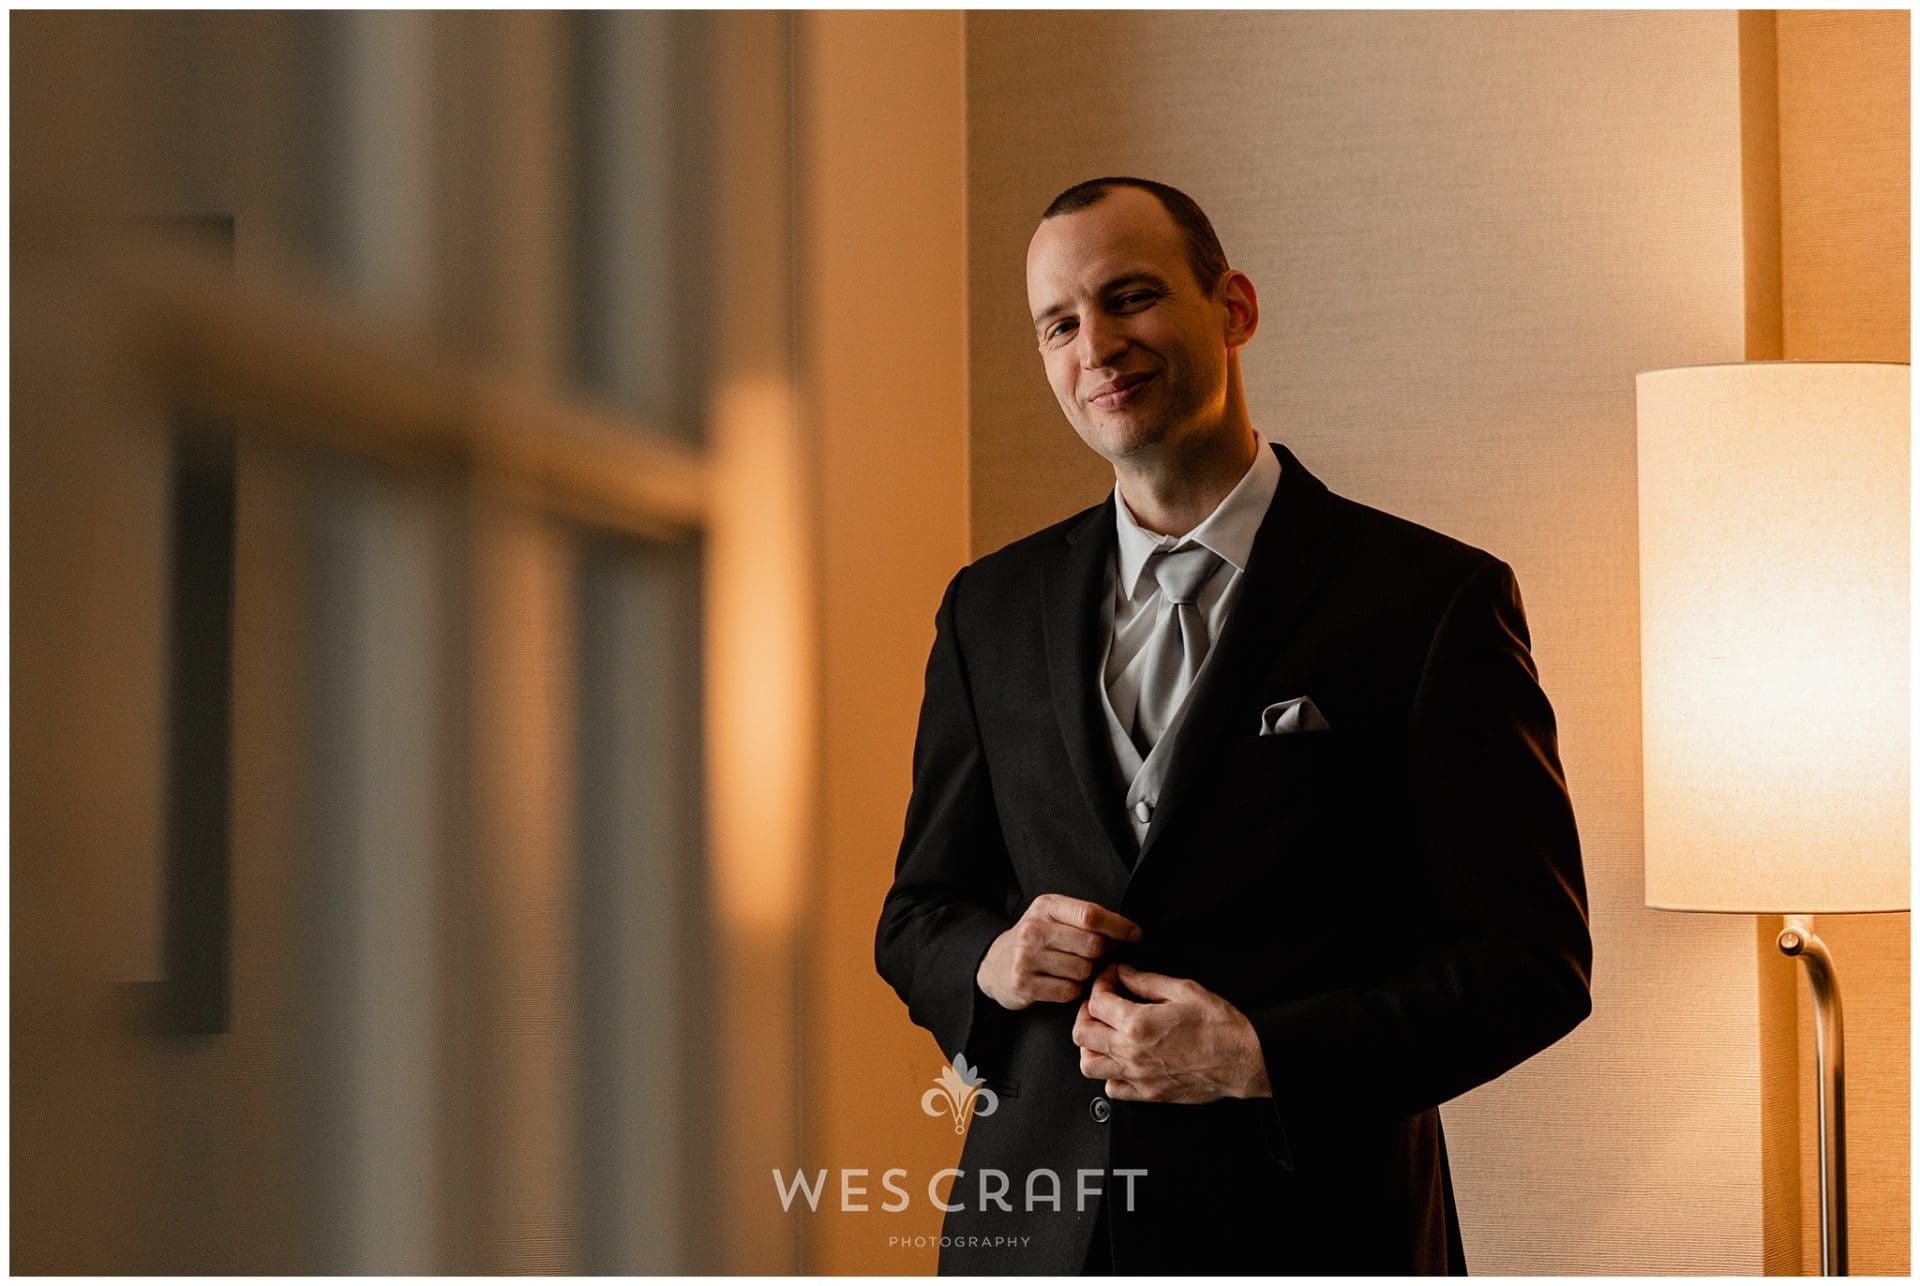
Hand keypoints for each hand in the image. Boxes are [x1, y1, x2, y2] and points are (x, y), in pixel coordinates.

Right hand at [976, 894, 1142, 1010]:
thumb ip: (1088, 920)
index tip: (1135, 934)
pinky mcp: (1023, 984)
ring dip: (1085, 974)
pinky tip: (1061, 983)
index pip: (1091, 915)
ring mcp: (1026, 957)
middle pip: (1091, 945)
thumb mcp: (1055, 917)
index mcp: (1046, 906)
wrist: (995, 964)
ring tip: (1073, 970)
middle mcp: (1033, 929)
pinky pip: (1068, 991)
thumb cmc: (1037, 939)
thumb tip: (1131, 932)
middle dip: (1100, 954)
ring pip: (1082, 970)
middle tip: (1093, 957)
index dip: (1118, 926)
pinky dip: (1072, 990)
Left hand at [1072, 963, 1271, 1103]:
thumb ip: (1147, 981)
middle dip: (1086, 1012)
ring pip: (1089, 1065)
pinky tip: (1121, 1059)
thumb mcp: (1184, 990)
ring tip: (1105, 1032)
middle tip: (1101, 1003)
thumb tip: (1124, 973)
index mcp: (1138, 1023)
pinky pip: (1111, 1089)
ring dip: (1091, 1045)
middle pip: (1081, 1034)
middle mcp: (1132, 1052)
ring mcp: (1138, 1076)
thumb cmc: (1220, 1026)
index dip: (1101, 982)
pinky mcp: (1149, 1093)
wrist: (1243, 1059)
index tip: (1112, 978)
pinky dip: (1109, 1074)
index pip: (1096, 1001)